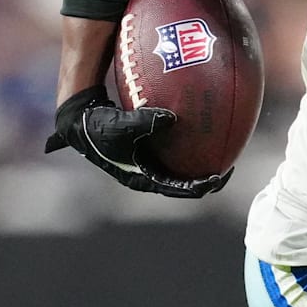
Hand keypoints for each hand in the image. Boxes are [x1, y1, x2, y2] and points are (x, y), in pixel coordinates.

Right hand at [44, 86, 229, 198]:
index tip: (218, 178)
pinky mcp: (146, 148)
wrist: (79, 121)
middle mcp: (147, 174)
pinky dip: (186, 141)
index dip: (200, 187)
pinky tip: (200, 124)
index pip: (177, 189)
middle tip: (227, 168)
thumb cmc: (98, 127)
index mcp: (142, 179)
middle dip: (206, 178)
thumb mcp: (121, 126)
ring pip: (178, 166)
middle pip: (183, 182)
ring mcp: (147, 162)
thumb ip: (146, 122)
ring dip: (198, 162)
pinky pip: (172, 148)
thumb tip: (173, 117)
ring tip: (222, 151)